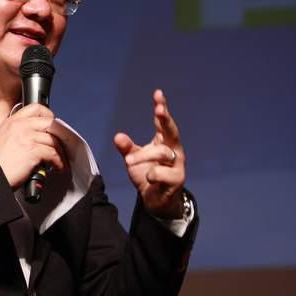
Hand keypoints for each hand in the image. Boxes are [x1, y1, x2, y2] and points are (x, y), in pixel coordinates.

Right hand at [0, 103, 66, 188]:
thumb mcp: (4, 138)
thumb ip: (19, 132)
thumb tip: (37, 135)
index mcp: (13, 121)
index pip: (36, 108)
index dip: (48, 115)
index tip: (52, 124)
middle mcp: (20, 126)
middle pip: (49, 123)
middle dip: (59, 135)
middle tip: (62, 144)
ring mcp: (27, 137)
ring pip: (53, 140)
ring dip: (60, 152)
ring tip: (61, 161)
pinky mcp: (33, 150)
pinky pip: (53, 154)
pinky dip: (58, 162)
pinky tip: (58, 167)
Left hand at [114, 89, 185, 218]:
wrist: (157, 202)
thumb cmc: (148, 175)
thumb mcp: (134, 159)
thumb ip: (127, 148)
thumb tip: (118, 137)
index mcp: (165, 142)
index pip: (163, 123)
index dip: (162, 108)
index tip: (158, 94)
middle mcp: (174, 150)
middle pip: (171, 131)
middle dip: (165, 119)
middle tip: (158, 110)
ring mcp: (178, 165)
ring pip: (161, 152)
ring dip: (142, 156)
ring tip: (129, 162)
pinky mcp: (177, 179)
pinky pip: (162, 173)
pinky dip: (152, 174)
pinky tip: (149, 178)